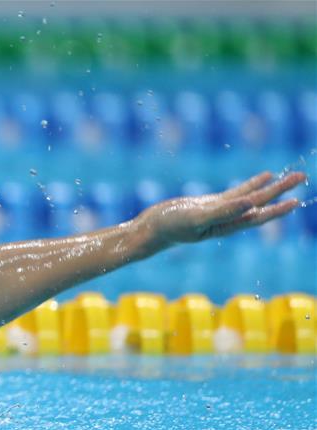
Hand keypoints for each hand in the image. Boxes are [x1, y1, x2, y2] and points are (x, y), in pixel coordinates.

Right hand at [137, 171, 306, 248]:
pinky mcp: (210, 204)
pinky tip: (263, 177)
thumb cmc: (171, 226)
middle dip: (280, 191)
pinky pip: (237, 192)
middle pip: (259, 204)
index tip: (296, 199)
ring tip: (289, 176)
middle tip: (301, 176)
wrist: (151, 228)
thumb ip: (224, 211)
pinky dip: (251, 185)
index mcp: (227, 225)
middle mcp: (228, 219)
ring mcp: (220, 211)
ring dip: (270, 187)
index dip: (277, 209)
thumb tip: (252, 204)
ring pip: (251, 197)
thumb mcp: (198, 217)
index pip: (258, 216)